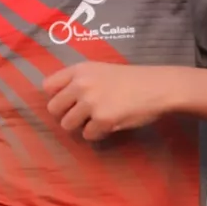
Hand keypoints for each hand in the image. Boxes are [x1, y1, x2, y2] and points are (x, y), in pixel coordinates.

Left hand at [42, 62, 180, 140]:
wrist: (158, 86)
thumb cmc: (132, 79)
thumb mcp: (101, 70)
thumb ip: (80, 81)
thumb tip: (62, 101)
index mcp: (80, 70)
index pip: (48, 86)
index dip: (56, 97)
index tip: (69, 102)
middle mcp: (81, 84)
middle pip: (53, 109)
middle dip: (66, 115)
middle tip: (83, 115)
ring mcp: (91, 102)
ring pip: (68, 125)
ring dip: (81, 126)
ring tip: (97, 120)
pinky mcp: (102, 119)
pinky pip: (88, 135)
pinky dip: (98, 134)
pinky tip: (110, 125)